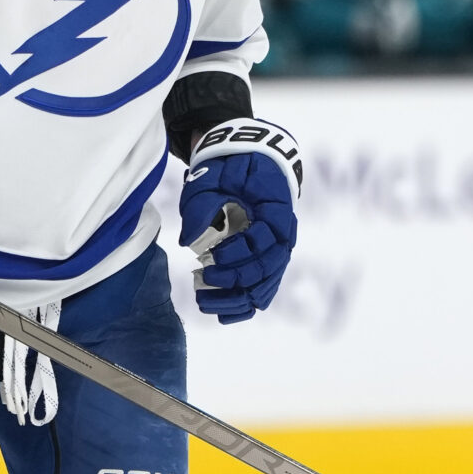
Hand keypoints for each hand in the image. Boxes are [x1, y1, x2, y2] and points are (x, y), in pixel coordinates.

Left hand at [177, 117, 301, 323]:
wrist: (247, 158)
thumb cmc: (229, 166)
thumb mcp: (212, 176)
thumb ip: (202, 205)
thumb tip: (189, 242)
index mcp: (276, 209)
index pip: (263, 242)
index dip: (238, 254)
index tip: (210, 257)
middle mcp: (283, 232)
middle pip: (267, 270)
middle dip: (234, 281)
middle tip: (202, 279)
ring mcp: (276, 247)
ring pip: (265, 285)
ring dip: (236, 299)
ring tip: (205, 304)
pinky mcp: (266, 257)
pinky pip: (262, 288)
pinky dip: (244, 304)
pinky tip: (223, 315)